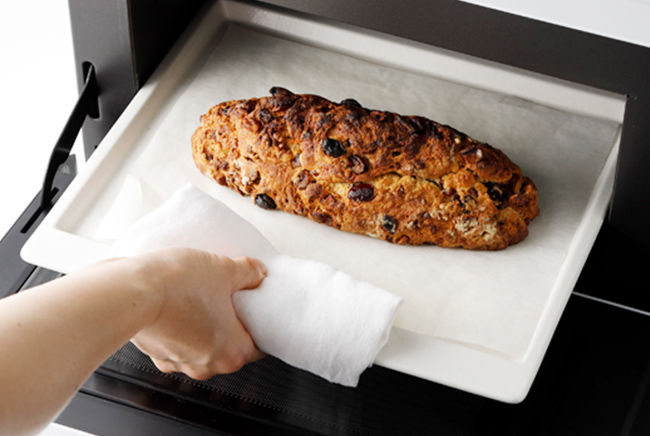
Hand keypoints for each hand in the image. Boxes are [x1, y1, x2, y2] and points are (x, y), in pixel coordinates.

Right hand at [130, 247, 266, 379]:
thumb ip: (248, 272)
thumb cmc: (177, 286)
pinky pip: (178, 341)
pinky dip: (180, 326)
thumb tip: (258, 271)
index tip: (255, 306)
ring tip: (200, 295)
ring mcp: (180, 363)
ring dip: (204, 324)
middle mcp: (207, 365)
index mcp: (233, 353)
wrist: (128, 292)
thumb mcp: (224, 269)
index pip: (260, 344)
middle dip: (231, 322)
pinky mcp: (157, 354)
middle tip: (228, 295)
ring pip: (203, 345)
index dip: (259, 322)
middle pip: (231, 345)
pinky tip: (179, 303)